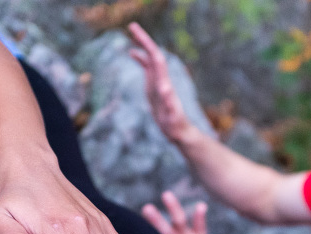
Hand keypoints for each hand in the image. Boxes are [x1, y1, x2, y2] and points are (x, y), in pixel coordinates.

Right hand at [127, 22, 194, 143]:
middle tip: (131, 25)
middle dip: (144, 39)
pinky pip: (147, 67)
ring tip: (130, 33)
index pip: (156, 57)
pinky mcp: (154, 87)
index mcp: (164, 82)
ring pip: (150, 58)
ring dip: (142, 45)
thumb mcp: (171, 115)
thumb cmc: (175, 125)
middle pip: (153, 53)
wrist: (180, 131)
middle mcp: (162, 78)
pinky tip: (132, 53)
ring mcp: (158, 81)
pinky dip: (140, 58)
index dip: (146, 43)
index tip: (135, 32)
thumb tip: (164, 89)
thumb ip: (169, 103)